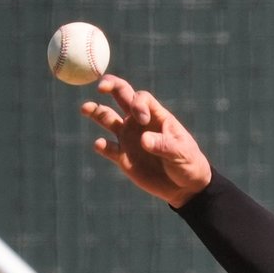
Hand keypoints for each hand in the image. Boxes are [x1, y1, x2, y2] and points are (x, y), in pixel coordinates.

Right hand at [81, 76, 212, 208]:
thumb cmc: (188, 163)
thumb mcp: (181, 152)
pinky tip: (101, 145)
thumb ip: (163, 145)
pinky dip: (102, 146)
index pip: (140, 98)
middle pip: (121, 96)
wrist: (185, 187)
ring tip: (85, 108)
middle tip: (100, 85)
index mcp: (155, 116)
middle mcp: (138, 122)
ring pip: (107, 118)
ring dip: (96, 111)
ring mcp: (129, 138)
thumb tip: (143, 140)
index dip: (137, 104)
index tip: (141, 119)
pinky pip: (107, 148)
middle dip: (110, 86)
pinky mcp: (122, 157)